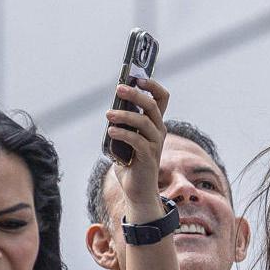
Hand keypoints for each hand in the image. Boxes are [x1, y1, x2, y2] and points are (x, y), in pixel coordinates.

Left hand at [105, 78, 173, 223]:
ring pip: (143, 121)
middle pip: (152, 105)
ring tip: (108, 115)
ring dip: (124, 115)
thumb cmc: (130, 164)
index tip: (137, 77)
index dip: (152, 85)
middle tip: (118, 89)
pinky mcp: (148, 157)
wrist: (137, 192)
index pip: (161, 98)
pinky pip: (136, 140)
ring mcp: (155, 144)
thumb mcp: (125, 139)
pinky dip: (122, 134)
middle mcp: (158, 131)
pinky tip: (111, 131)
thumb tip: (111, 110)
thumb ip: (122, 125)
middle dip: (135, 94)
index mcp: (155, 124)